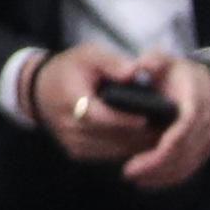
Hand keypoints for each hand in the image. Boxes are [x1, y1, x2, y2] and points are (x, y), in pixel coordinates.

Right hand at [34, 43, 161, 165]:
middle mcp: (71, 126)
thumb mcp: (88, 54)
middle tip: (168, 130)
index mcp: (72, 100)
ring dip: (138, 145)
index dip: (128, 120)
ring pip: (114, 150)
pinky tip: (146, 141)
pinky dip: (127, 149)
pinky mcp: (77, 153)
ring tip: (163, 136)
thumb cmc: (70, 69)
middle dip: (141, 134)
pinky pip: (109, 154)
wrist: (40, 90)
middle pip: (113, 137)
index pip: (104, 117)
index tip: (150, 119)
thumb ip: (112, 62)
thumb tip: (135, 71)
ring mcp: (73, 143)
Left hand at [122, 52, 209, 190]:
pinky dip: (170, 177)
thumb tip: (139, 67)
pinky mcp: (203, 149)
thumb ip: (153, 61)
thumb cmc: (179, 72)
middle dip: (156, 167)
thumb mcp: (165, 60)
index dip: (160, 150)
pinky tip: (149, 180)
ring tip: (135, 178)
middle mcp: (206, 125)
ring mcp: (207, 139)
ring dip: (162, 175)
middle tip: (128, 172)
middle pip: (184, 154)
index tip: (137, 159)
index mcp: (195, 103)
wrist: (207, 82)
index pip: (181, 132)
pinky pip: (189, 168)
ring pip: (188, 165)